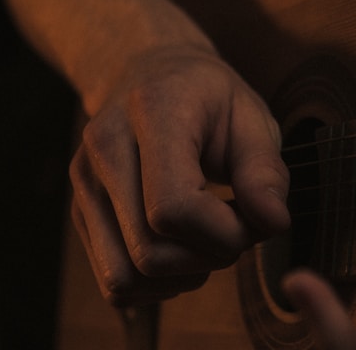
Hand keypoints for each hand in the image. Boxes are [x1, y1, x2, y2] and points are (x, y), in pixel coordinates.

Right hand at [70, 45, 289, 305]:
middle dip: (209, 258)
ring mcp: (85, 184)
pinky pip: (115, 283)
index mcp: (152, 112)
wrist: (148, 72)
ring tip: (208, 240)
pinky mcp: (81, 213)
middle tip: (236, 229)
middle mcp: (104, 149)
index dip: (224, 234)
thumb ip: (265, 172)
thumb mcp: (251, 117)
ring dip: (181, 277)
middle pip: (149, 252)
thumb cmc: (209, 98)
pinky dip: (157, 284)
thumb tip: (274, 225)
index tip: (254, 220)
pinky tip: (183, 249)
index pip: (173, 209)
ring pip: (125, 278)